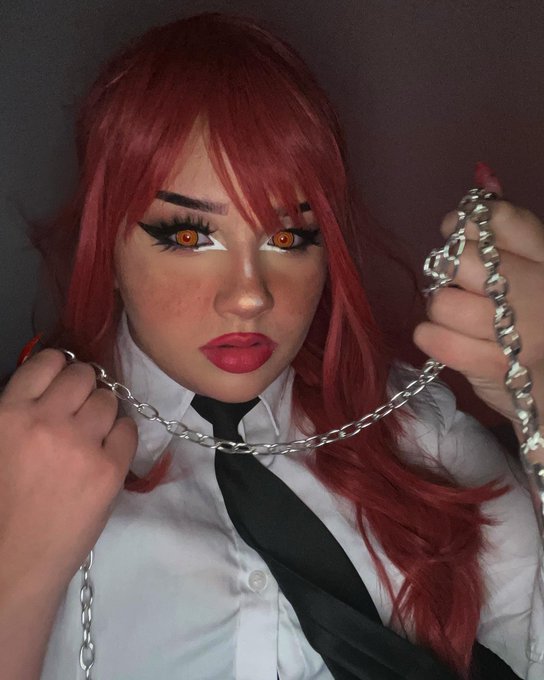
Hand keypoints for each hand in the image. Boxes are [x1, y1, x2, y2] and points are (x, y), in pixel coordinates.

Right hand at [0, 349, 136, 587]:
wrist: (12, 564)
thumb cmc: (0, 506)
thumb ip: (19, 411)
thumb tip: (50, 386)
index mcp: (8, 414)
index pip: (48, 362)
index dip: (60, 368)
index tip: (64, 381)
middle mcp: (47, 421)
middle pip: (85, 377)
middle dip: (84, 388)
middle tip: (80, 410)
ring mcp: (81, 445)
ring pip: (110, 400)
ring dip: (103, 411)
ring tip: (92, 434)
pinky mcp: (109, 470)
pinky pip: (129, 430)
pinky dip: (121, 435)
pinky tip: (107, 451)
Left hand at [413, 188, 543, 436]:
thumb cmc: (537, 326)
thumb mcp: (534, 268)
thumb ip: (511, 227)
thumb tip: (482, 174)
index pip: (496, 218)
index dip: (462, 226)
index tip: (457, 240)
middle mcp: (542, 289)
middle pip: (461, 260)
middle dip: (450, 273)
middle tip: (463, 288)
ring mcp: (521, 331)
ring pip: (442, 301)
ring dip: (442, 311)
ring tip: (463, 321)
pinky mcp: (495, 367)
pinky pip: (433, 338)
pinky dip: (432, 338)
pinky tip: (450, 341)